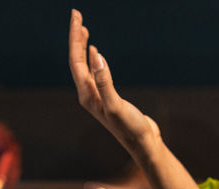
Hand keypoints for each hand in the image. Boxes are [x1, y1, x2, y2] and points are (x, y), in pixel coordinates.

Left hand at [69, 10, 159, 156]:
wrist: (143, 143)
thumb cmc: (130, 127)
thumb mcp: (116, 105)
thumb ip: (104, 82)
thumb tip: (95, 56)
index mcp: (86, 95)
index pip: (76, 61)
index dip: (75, 38)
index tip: (77, 17)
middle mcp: (88, 95)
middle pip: (76, 61)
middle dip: (76, 38)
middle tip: (76, 15)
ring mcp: (97, 96)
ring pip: (84, 67)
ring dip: (82, 47)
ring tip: (83, 29)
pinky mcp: (106, 97)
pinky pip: (94, 73)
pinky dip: (92, 59)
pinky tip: (94, 53)